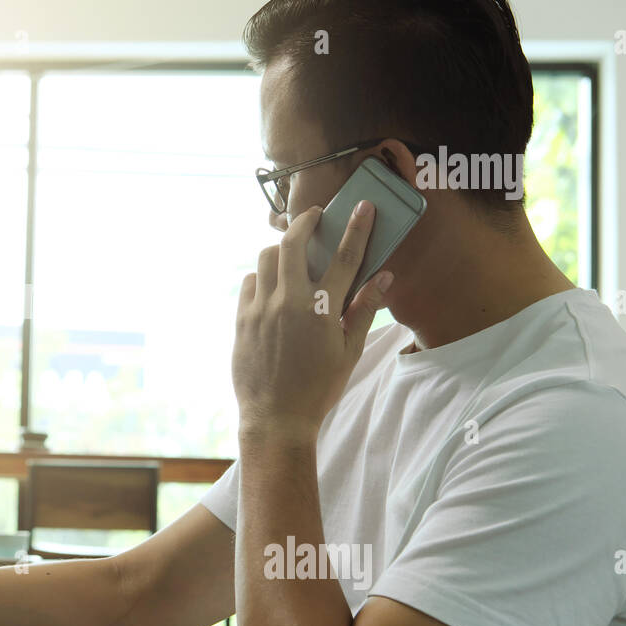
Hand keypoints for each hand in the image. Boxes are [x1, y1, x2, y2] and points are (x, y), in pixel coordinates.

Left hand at [231, 199, 393, 440]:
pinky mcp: (241, 319)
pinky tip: (272, 285)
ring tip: (293, 254)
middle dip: (305, 222)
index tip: (362, 207)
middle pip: (293, 244)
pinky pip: (249, 283)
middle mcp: (288, 303)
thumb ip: (363, 311)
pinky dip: (261, 276)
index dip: (356, 228)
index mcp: (321, 311)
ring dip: (280, 249)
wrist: (276, 418)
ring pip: (265, 259)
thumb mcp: (349, 352)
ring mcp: (260, 309)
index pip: (345, 258)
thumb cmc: (318, 388)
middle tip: (315, 217)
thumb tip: (383, 279)